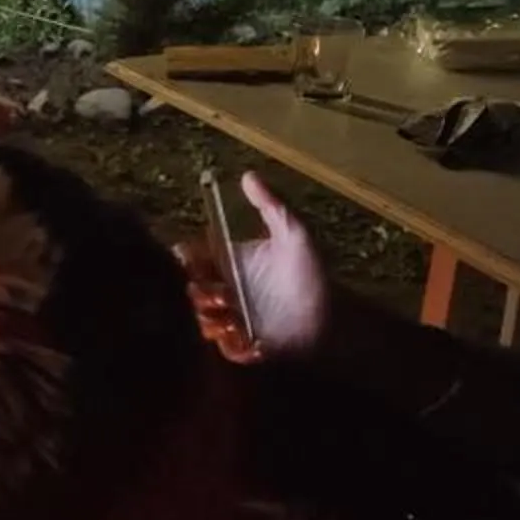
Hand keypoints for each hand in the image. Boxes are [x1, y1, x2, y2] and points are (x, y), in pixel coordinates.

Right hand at [179, 171, 329, 360]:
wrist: (333, 316)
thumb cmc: (311, 273)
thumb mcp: (293, 233)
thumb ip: (270, 204)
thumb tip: (248, 174)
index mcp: (230, 262)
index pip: (192, 256)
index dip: (186, 257)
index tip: (192, 258)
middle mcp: (225, 289)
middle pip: (190, 288)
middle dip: (197, 290)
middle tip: (219, 292)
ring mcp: (230, 318)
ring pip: (199, 318)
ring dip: (208, 317)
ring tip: (231, 314)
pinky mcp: (240, 344)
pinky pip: (218, 344)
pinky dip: (224, 339)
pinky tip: (240, 331)